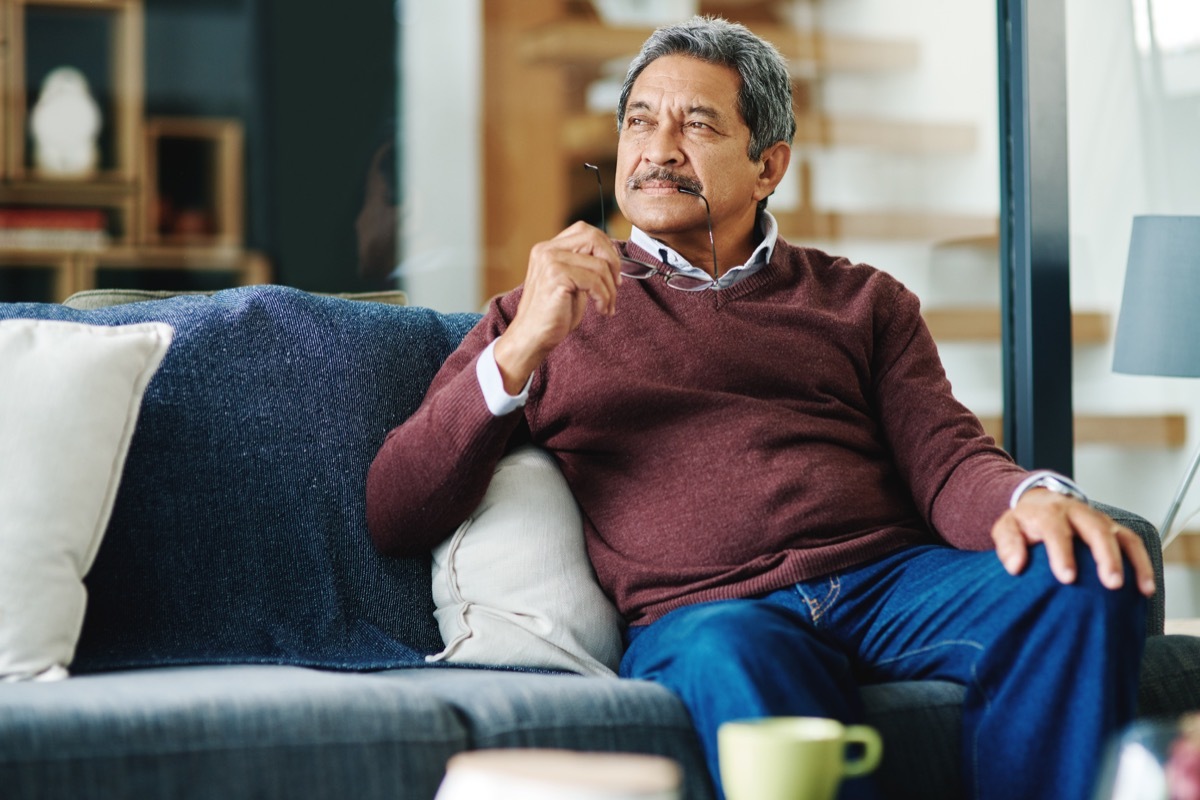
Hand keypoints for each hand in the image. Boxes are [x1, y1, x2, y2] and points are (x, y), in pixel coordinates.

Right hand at [493, 222, 621, 392]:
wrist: (532, 337)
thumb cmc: (553, 314)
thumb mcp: (570, 282)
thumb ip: (584, 265)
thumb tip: (612, 256)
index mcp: (548, 248)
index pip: (586, 231)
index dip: (607, 248)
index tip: (614, 271)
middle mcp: (546, 250)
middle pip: (594, 238)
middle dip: (613, 262)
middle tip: (617, 285)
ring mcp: (550, 261)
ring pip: (599, 264)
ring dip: (611, 288)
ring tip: (608, 305)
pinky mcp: (556, 277)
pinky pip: (594, 281)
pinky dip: (605, 297)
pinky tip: (602, 310)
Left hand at [991, 488, 1155, 595]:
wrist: (1040, 502)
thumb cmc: (1025, 522)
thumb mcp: (1007, 527)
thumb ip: (1008, 544)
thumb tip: (1015, 566)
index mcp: (1049, 512)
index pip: (1056, 530)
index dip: (1062, 553)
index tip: (1067, 577)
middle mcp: (1077, 512)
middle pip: (1096, 529)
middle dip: (1106, 556)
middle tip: (1111, 583)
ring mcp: (1098, 519)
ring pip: (1119, 535)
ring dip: (1131, 561)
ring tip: (1136, 587)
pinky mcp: (1112, 529)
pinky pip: (1132, 543)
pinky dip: (1143, 563)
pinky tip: (1146, 587)